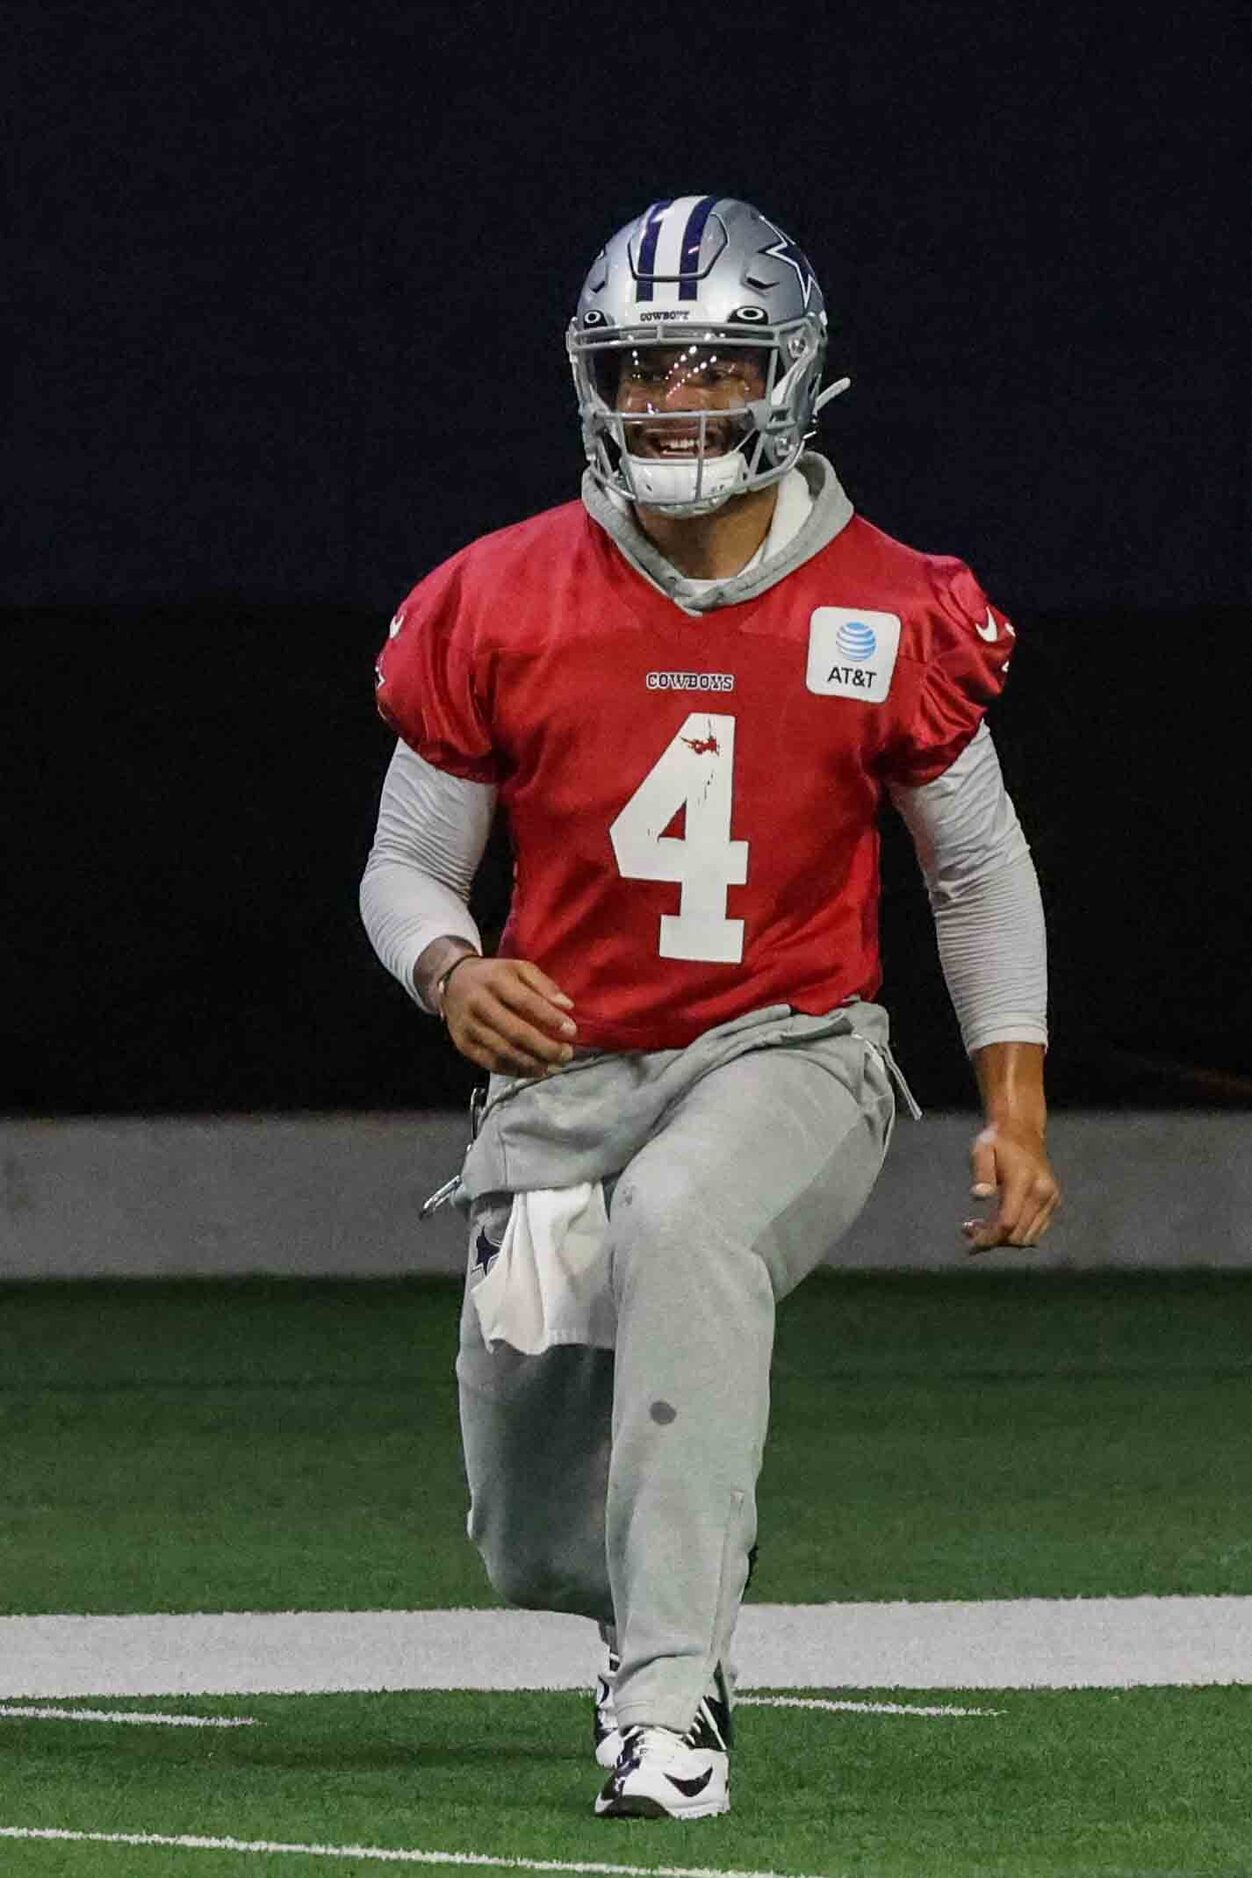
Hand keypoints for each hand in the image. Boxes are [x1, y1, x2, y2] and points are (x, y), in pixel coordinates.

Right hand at [443, 957, 576, 1078]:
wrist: (452, 982)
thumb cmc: (495, 976)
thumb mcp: (519, 969)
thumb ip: (544, 985)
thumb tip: (567, 1007)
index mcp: (495, 980)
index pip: (525, 1002)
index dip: (550, 1018)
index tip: (572, 1031)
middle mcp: (478, 1003)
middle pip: (514, 1032)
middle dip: (544, 1047)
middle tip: (566, 1055)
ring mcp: (468, 1026)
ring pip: (503, 1051)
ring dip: (532, 1063)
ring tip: (553, 1067)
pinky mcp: (463, 1044)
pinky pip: (490, 1062)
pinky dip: (514, 1070)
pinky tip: (533, 1070)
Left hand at [963, 1122, 1060, 1252]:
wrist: (1022, 1129)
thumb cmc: (997, 1140)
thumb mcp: (982, 1150)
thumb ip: (981, 1173)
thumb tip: (978, 1196)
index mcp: (1024, 1181)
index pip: (1007, 1222)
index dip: (988, 1237)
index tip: (969, 1240)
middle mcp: (1042, 1192)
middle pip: (1018, 1235)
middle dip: (992, 1240)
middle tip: (969, 1230)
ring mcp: (1051, 1199)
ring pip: (1028, 1238)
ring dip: (1004, 1240)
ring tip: (981, 1227)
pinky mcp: (1053, 1202)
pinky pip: (1035, 1231)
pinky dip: (1017, 1234)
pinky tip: (998, 1224)